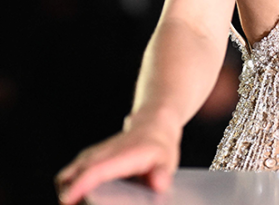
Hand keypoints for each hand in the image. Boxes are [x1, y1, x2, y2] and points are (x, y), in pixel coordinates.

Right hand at [55, 115, 180, 204]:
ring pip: (65, 177)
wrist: (152, 127)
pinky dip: (69, 190)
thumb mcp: (167, 161)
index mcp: (118, 157)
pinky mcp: (85, 162)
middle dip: (68, 196)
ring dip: (67, 194)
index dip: (79, 188)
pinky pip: (69, 178)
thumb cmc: (159, 149)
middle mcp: (98, 156)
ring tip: (82, 203)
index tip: (67, 202)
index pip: (93, 172)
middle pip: (70, 177)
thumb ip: (162, 174)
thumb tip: (159, 185)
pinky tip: (82, 200)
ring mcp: (89, 158)